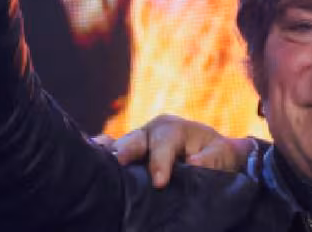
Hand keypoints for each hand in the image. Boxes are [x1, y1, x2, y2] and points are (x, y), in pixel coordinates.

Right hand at [95, 115, 253, 188]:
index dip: (160, 163)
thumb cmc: (216, 153)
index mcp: (173, 128)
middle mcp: (150, 131)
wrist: (212, 154)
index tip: (160, 182)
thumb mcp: (221, 154)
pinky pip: (113, 152)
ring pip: (120, 147)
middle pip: (134, 140)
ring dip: (111, 157)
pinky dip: (102, 155)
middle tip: (118, 163)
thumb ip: (210, 158)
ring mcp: (137, 142)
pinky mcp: (130, 153)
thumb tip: (193, 162)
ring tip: (99, 169)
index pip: (163, 143)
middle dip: (125, 151)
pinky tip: (90, 162)